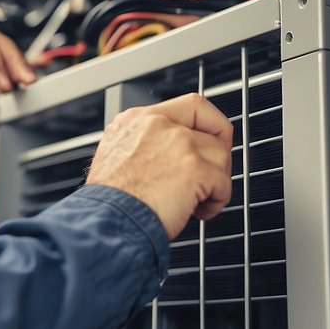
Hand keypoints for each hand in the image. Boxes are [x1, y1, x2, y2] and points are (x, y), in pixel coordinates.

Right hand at [86, 93, 233, 238]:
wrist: (105, 223)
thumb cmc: (108, 203)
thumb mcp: (114, 158)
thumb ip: (142, 146)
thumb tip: (168, 156)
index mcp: (137, 120)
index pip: (191, 105)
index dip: (211, 124)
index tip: (214, 142)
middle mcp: (158, 125)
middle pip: (211, 133)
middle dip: (215, 160)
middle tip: (205, 182)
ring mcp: (178, 144)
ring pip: (220, 156)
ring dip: (216, 183)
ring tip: (197, 202)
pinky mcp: (194, 169)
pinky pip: (224, 183)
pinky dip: (217, 202)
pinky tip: (198, 212)